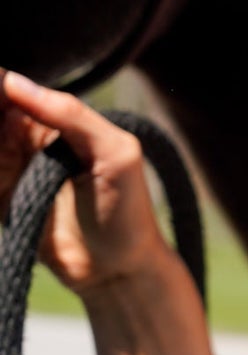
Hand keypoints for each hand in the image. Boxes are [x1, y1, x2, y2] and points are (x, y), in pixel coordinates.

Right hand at [0, 72, 170, 294]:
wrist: (119, 272)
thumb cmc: (128, 209)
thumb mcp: (115, 152)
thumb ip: (71, 115)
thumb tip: (15, 81)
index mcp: (58, 121)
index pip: (15, 89)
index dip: (0, 84)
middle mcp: (29, 140)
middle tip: (2, 136)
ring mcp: (12, 170)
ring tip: (4, 162)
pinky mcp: (2, 199)